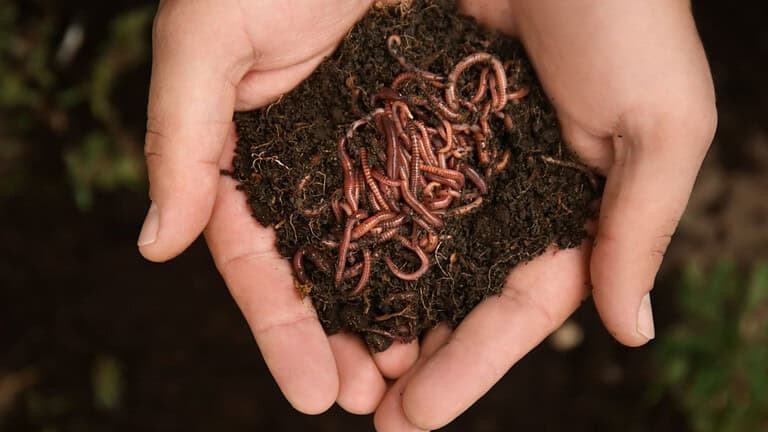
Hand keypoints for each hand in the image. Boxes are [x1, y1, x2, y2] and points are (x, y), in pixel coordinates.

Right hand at [137, 0, 418, 415]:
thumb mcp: (205, 41)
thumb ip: (180, 138)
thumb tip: (157, 241)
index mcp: (250, 159)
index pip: (259, 263)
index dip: (282, 332)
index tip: (313, 395)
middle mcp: (311, 168)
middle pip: (324, 273)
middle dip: (344, 343)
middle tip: (372, 403)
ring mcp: (369, 151)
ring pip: (383, 251)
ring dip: (399, 318)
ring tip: (420, 379)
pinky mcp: (424, 128)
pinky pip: (437, 202)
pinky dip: (447, 257)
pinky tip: (464, 305)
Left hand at [374, 0, 716, 429]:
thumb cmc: (631, 18)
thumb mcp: (662, 123)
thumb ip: (640, 226)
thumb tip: (628, 330)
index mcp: (568, 211)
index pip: (518, 309)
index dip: (471, 367)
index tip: (415, 418)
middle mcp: (506, 196)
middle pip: (455, 296)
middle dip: (414, 359)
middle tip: (367, 413)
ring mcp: (455, 160)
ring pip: (410, 253)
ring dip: (373, 312)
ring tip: (333, 367)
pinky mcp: (412, 119)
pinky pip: (376, 186)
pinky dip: (351, 233)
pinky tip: (316, 277)